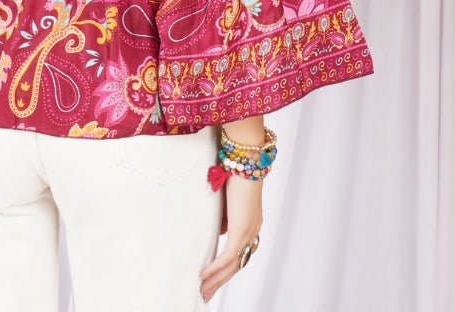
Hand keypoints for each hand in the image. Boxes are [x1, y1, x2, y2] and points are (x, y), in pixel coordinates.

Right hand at [200, 175, 262, 302]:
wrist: (246, 159)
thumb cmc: (236, 171)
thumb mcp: (227, 198)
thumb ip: (224, 216)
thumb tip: (218, 231)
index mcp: (251, 224)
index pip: (239, 254)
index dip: (226, 269)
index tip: (213, 279)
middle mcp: (252, 230)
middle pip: (236, 265)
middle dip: (219, 282)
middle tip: (205, 294)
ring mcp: (248, 231)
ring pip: (232, 265)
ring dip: (216, 279)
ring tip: (202, 290)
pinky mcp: (241, 229)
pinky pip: (227, 256)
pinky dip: (215, 268)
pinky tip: (204, 275)